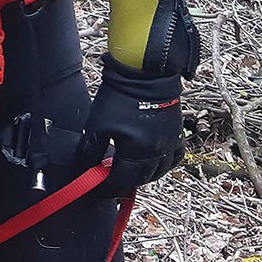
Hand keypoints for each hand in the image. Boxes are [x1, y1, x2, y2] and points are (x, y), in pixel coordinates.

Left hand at [75, 56, 184, 197]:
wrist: (144, 74)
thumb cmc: (119, 97)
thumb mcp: (98, 125)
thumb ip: (90, 150)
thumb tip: (85, 167)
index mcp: (138, 152)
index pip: (122, 181)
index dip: (108, 187)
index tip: (97, 188)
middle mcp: (158, 152)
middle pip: (142, 179)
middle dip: (125, 182)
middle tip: (110, 180)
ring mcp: (170, 143)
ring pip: (160, 171)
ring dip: (144, 176)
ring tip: (129, 172)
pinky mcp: (177, 133)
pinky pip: (174, 158)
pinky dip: (163, 164)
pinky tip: (152, 161)